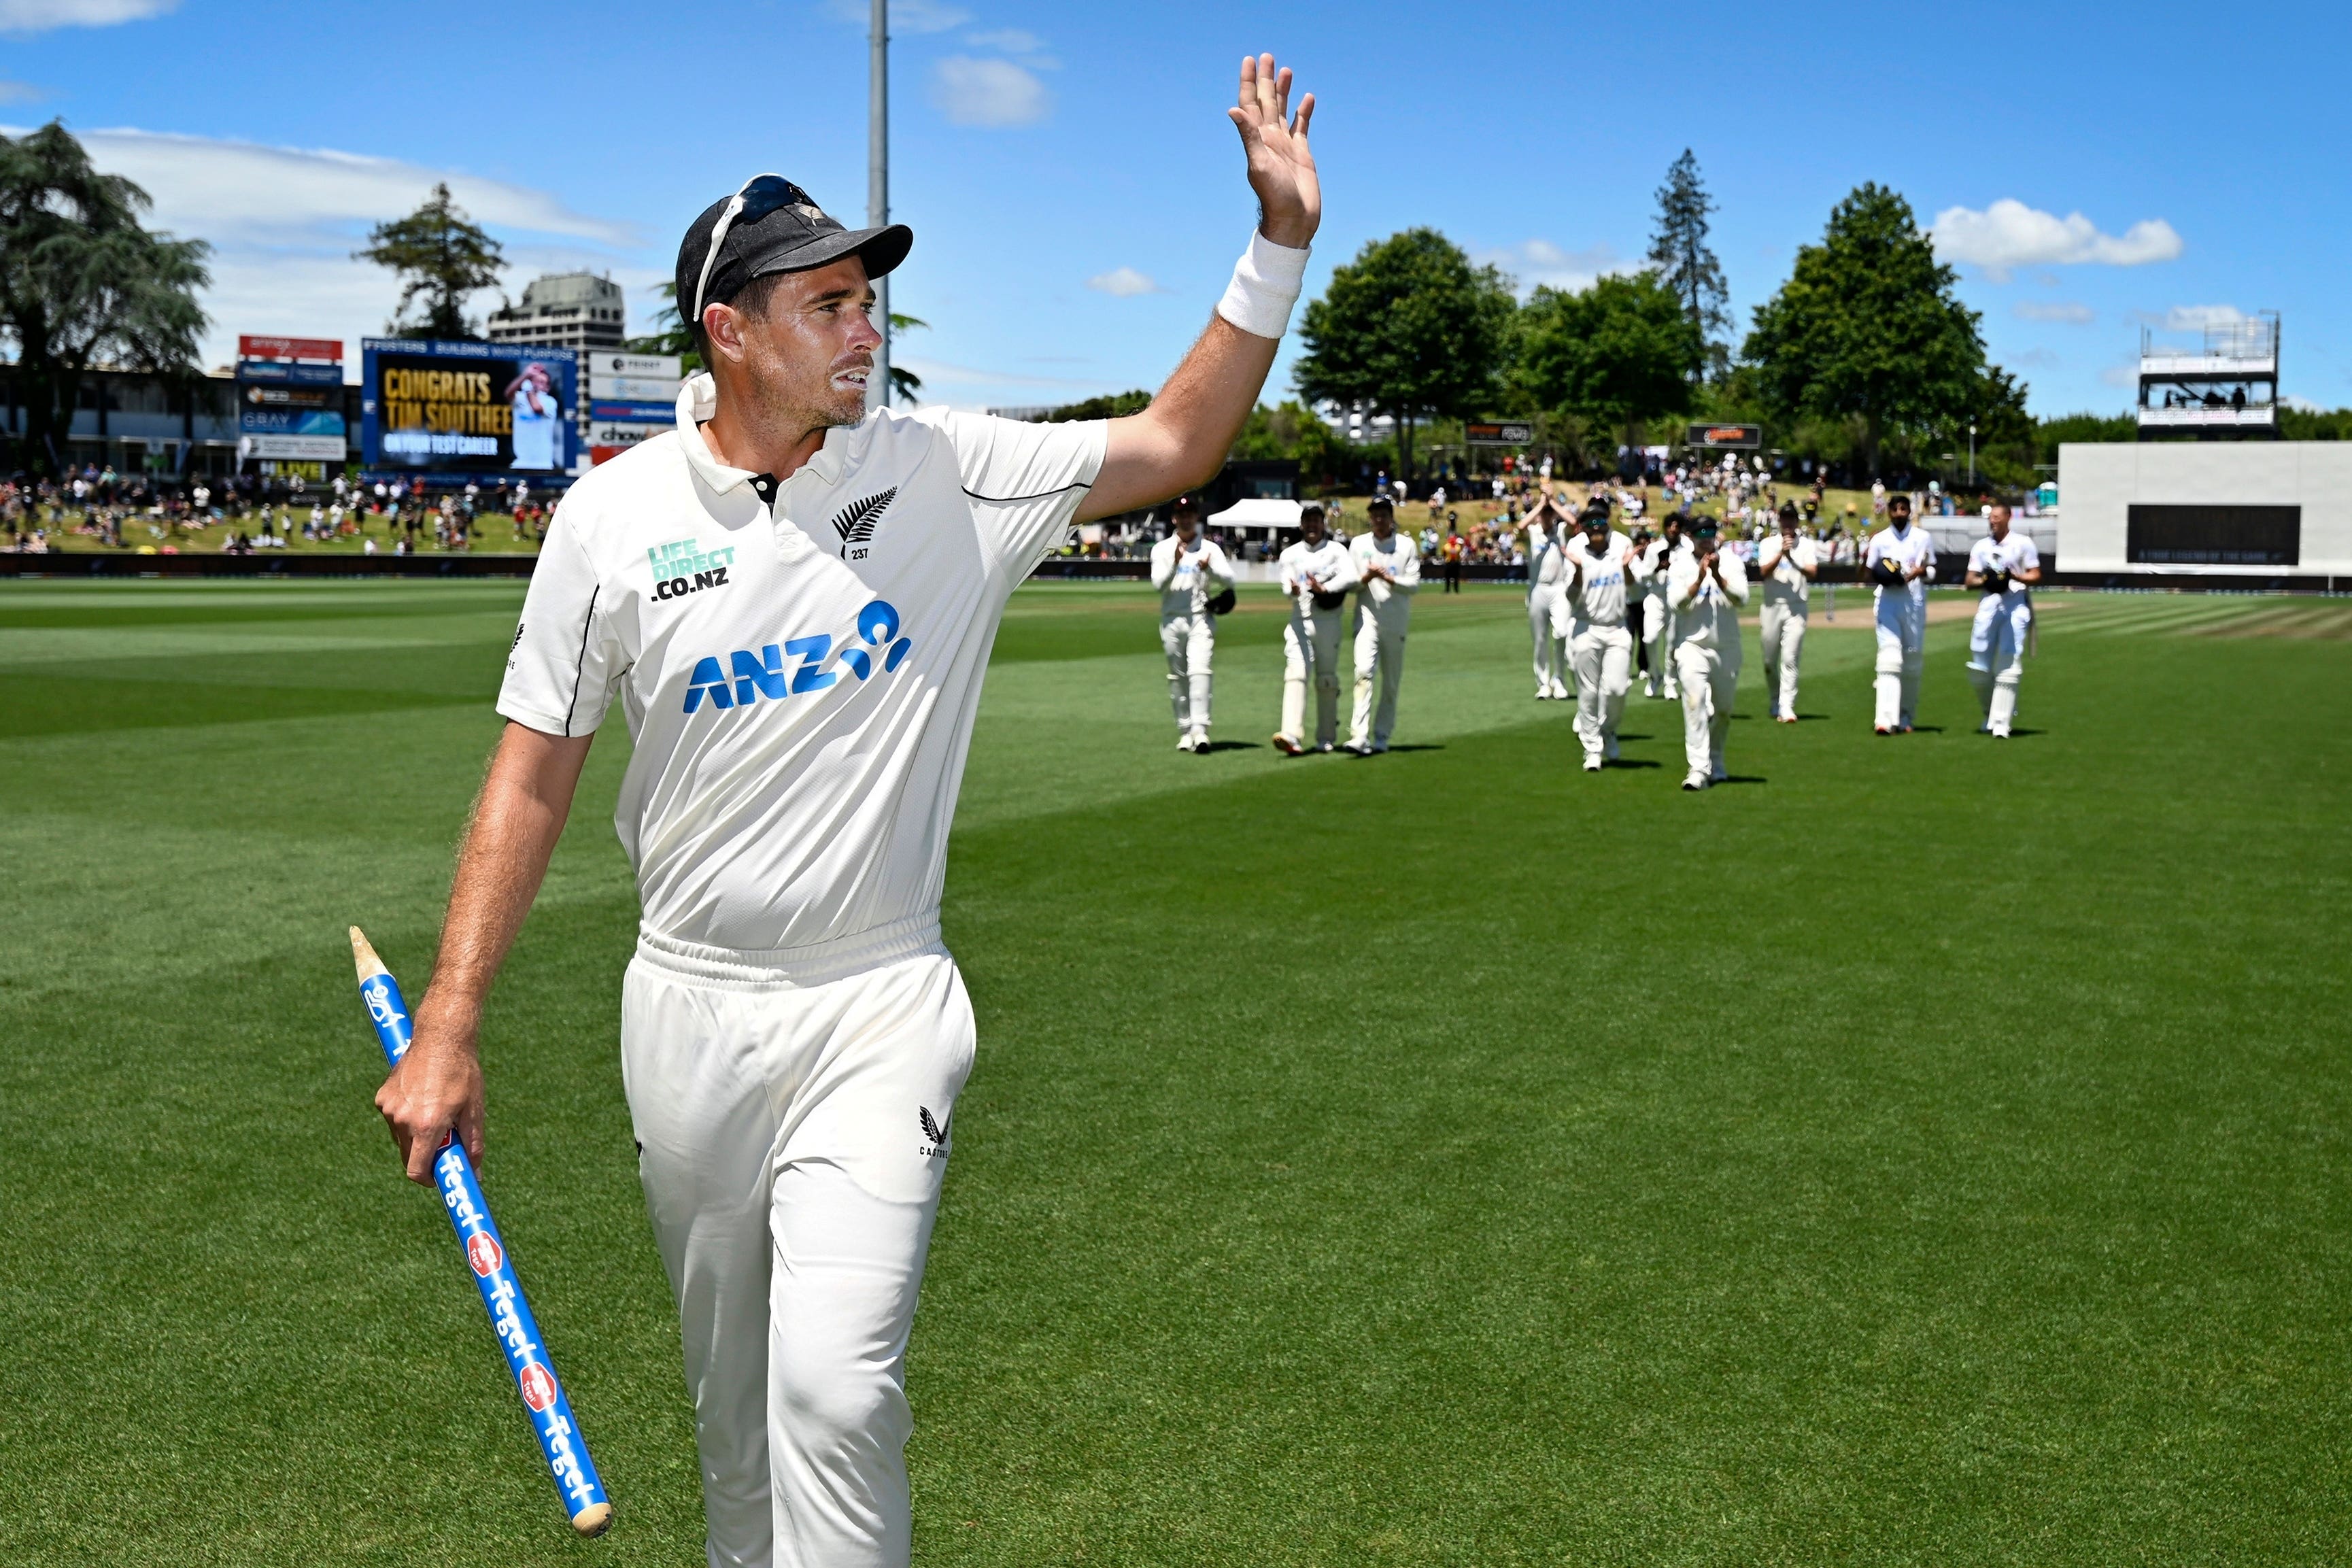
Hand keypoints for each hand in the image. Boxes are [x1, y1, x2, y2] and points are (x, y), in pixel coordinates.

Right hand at [374, 994, 485, 1184]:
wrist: (441, 1037)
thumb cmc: (463, 1074)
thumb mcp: (474, 1111)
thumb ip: (472, 1146)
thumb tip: (475, 1175)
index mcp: (427, 1126)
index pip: (416, 1171)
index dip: (428, 1179)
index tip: (439, 1178)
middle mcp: (403, 1120)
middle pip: (409, 1157)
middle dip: (426, 1157)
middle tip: (445, 1144)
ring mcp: (389, 1109)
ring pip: (402, 1138)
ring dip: (417, 1136)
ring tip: (437, 1111)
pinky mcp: (382, 1098)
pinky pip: (394, 1120)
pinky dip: (407, 1118)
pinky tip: (423, 1098)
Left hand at [1228, 54, 1319, 248]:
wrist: (1293, 221)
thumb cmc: (1275, 197)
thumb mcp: (1260, 165)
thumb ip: (1249, 137)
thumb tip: (1233, 110)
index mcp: (1258, 139)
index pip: (1251, 103)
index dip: (1249, 81)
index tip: (1250, 60)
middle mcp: (1269, 139)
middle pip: (1266, 102)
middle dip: (1265, 79)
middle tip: (1267, 56)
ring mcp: (1285, 145)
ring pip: (1282, 111)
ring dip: (1283, 91)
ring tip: (1286, 70)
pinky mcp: (1301, 153)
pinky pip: (1301, 126)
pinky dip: (1303, 112)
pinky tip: (1307, 98)